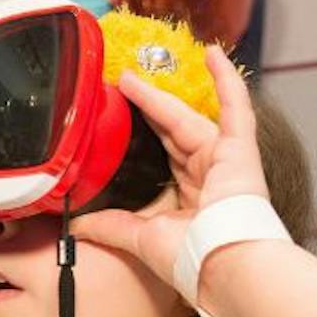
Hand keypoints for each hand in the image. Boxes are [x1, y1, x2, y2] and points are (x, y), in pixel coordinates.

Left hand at [70, 45, 269, 287]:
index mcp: (187, 194)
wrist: (221, 261)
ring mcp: (225, 159)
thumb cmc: (191, 258)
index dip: (140, 133)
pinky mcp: (240, 149)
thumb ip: (110, 227)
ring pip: (189, 116)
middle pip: (171, 130)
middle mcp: (207, 174)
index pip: (160, 154)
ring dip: (163, 94)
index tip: (119, 117)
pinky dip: (226, 80)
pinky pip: (236, 106)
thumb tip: (76, 227)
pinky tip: (211, 54)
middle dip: (145, 108)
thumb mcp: (139, 238)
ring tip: (137, 73)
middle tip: (121, 85)